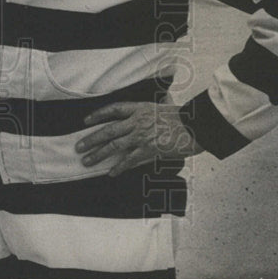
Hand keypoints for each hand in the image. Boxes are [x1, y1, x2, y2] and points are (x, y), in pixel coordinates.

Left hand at [75, 102, 203, 176]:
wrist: (198, 125)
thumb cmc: (186, 117)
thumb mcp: (167, 107)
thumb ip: (156, 110)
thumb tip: (157, 106)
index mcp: (141, 108)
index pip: (114, 109)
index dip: (98, 115)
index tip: (86, 120)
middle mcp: (138, 121)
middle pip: (108, 130)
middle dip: (91, 139)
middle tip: (78, 146)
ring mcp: (142, 136)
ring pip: (114, 146)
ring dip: (98, 154)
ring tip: (86, 160)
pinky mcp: (149, 150)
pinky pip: (130, 160)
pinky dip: (119, 167)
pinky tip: (111, 172)